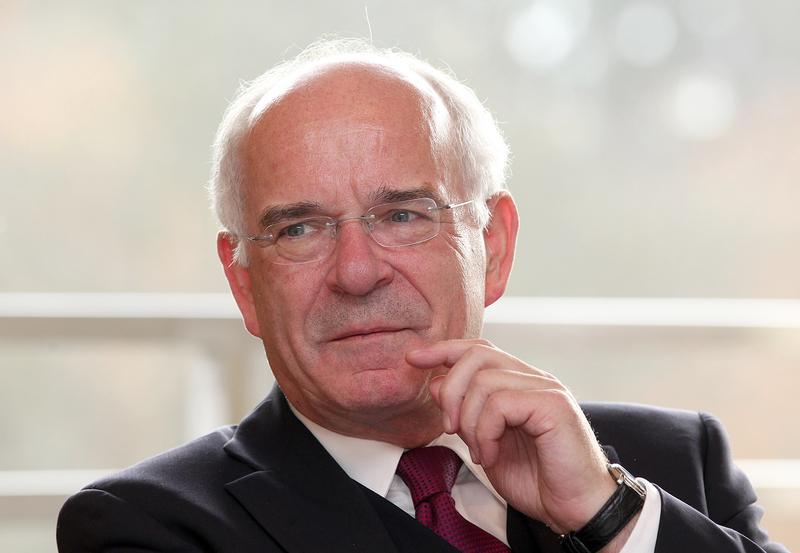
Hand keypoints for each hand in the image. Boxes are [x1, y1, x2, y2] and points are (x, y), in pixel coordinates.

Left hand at [406, 339, 617, 533]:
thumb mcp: (486, 444)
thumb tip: (436, 382)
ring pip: (484, 381)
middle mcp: (534, 379)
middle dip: (451, 389)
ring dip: (469, 422)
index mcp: (519, 384)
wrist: (577, 509)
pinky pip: (500, 403)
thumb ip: (464, 414)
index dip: (444, 350)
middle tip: (449, 427)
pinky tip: (492, 454)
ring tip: (480, 452)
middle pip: (477, 355)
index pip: (479, 350)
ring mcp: (546, 389)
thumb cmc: (538, 480)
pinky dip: (486, 432)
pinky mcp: (553, 405)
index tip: (414, 359)